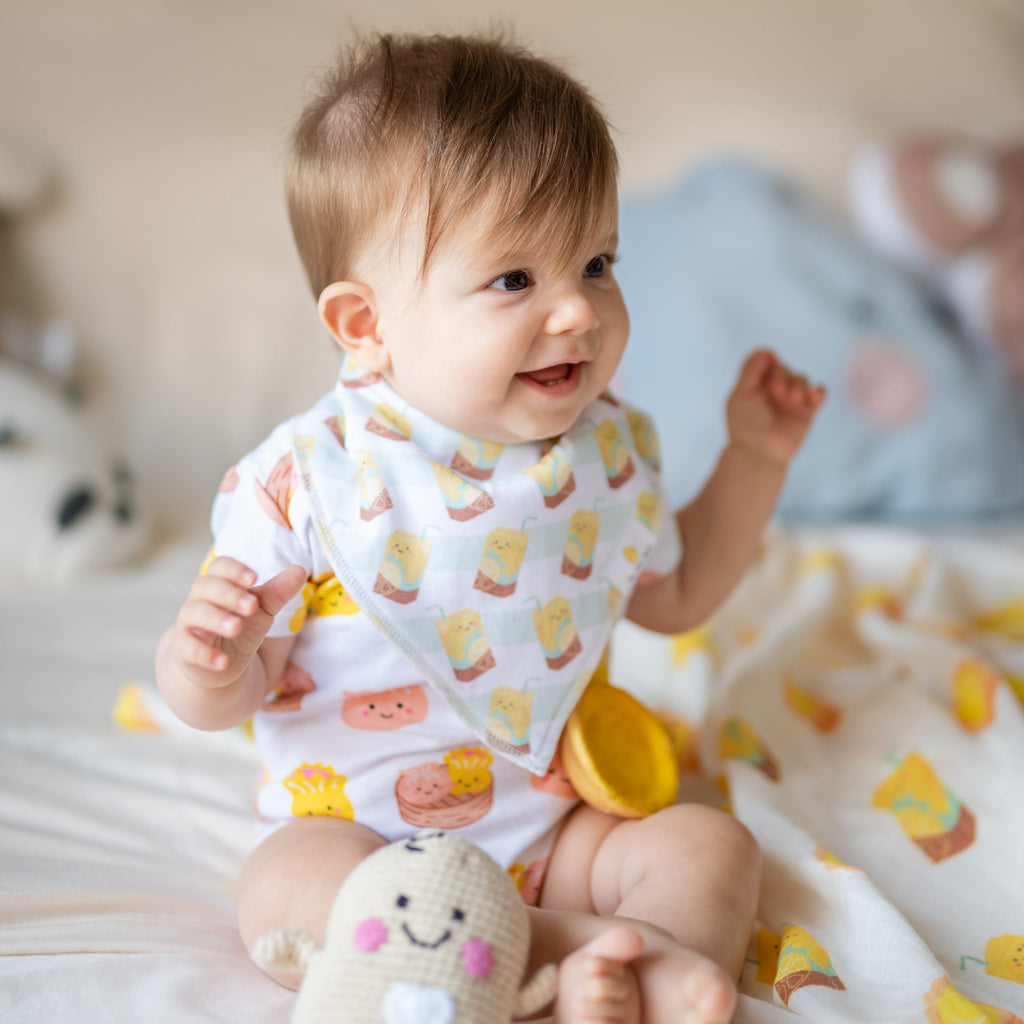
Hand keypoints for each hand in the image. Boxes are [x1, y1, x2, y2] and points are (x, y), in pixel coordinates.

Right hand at [168, 557, 306, 689]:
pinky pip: (186, 648)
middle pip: (205, 586)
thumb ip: (278, 591)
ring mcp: (189, 625)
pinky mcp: (184, 651)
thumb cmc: (241, 628)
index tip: (254, 578)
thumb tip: (300, 570)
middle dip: (229, 594)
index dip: (235, 569)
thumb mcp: (262, 610)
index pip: (220, 567)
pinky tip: (222, 662)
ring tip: (236, 627)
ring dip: (215, 619)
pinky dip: (204, 654)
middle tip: (252, 605)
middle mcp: (200, 600)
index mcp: (219, 585)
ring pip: (193, 614)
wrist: (219, 663)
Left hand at [726, 349, 824, 465]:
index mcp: (757, 384)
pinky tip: (813, 395)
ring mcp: (792, 399)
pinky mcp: (807, 411)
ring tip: (792, 399)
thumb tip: (768, 351)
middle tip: (777, 393)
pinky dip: (819, 391)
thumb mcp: (741, 395)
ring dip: (798, 384)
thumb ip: (750, 371)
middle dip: (782, 376)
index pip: (768, 361)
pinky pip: (820, 393)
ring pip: (802, 378)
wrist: (759, 453)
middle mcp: (775, 389)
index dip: (769, 362)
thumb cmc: (745, 426)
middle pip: (785, 368)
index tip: (768, 369)